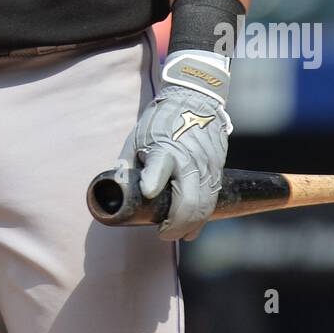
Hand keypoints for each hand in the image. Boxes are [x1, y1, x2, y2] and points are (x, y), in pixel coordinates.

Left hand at [128, 84, 230, 241]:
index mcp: (164, 147)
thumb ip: (128, 163)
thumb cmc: (161, 119)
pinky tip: (193, 227)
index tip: (148, 192)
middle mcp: (188, 159)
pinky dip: (203, 216)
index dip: (153, 180)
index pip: (160, 166)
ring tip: (178, 234)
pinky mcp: (217, 169)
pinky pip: (212, 198)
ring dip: (191, 224)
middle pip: (189, 200)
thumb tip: (115, 187)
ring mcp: (206, 165)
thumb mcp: (138, 135)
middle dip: (176, 224)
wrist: (196, 98)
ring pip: (204, 205)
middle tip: (163, 233)